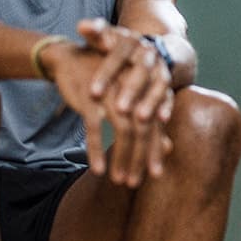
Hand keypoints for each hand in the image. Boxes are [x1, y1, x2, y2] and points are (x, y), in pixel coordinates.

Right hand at [43, 26, 172, 185]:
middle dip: (140, 158)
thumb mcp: (129, 99)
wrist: (72, 57)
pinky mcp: (89, 95)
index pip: (155, 125)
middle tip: (135, 183)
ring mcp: (112, 91)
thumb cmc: (106, 81)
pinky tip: (98, 169)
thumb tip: (168, 147)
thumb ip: (149, 121)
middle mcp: (134, 89)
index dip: (155, 150)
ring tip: (119, 180)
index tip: (155, 174)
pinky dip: (96, 149)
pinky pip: (94, 127)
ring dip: (121, 158)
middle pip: (143, 128)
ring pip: (123, 129)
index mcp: (146, 90)